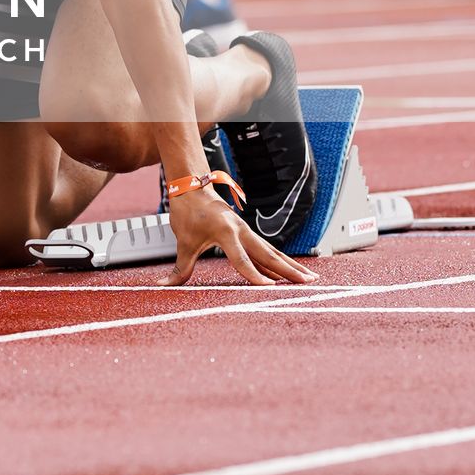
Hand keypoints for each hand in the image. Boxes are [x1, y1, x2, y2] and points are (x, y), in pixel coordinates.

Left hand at [162, 189, 318, 287]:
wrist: (191, 185)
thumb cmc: (187, 211)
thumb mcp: (183, 241)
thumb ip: (180, 268)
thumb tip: (162, 286)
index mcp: (225, 231)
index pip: (241, 259)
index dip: (254, 275)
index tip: (268, 289)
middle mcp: (241, 230)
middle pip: (268, 254)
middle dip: (288, 270)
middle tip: (308, 283)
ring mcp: (246, 231)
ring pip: (272, 252)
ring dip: (291, 266)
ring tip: (311, 279)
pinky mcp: (247, 234)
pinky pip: (267, 250)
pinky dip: (280, 262)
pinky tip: (292, 273)